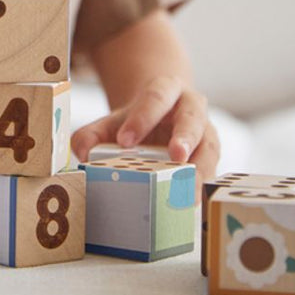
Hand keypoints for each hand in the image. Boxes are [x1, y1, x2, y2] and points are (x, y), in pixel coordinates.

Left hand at [70, 74, 219, 188]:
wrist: (165, 116)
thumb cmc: (139, 121)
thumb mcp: (116, 121)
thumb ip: (94, 133)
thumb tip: (82, 153)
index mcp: (167, 89)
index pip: (156, 97)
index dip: (142, 118)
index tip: (124, 140)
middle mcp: (192, 107)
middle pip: (192, 118)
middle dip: (185, 137)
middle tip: (176, 156)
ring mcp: (206, 131)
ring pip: (209, 147)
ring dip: (200, 169)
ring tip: (188, 192)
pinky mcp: (211, 156)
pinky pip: (212, 170)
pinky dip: (202, 187)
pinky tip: (190, 204)